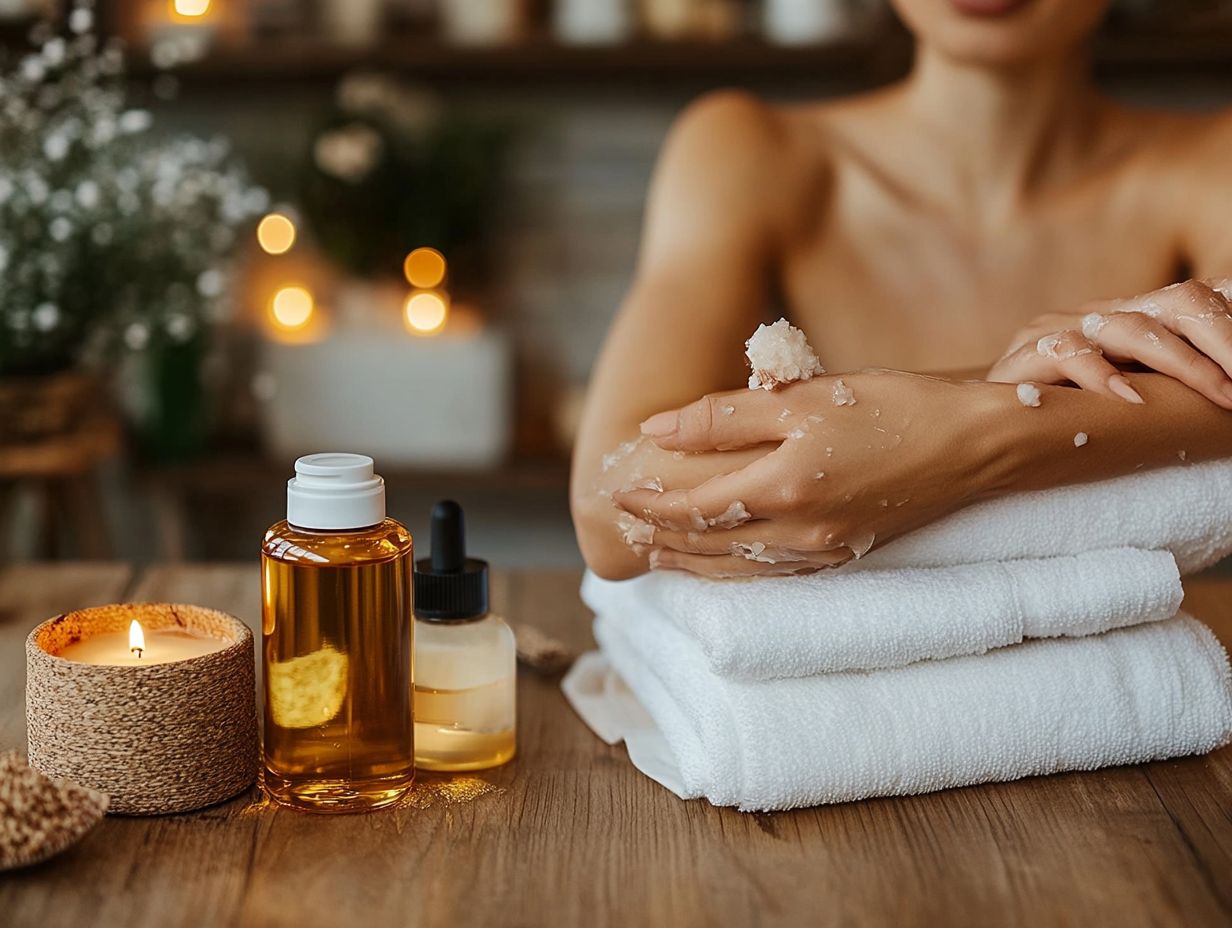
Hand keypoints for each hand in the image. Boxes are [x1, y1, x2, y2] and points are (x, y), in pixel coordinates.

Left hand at [612, 371, 1003, 576]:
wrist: (975, 444)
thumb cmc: (893, 408)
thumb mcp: (805, 397)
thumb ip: (725, 416)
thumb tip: (657, 430)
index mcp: (782, 488)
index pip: (691, 508)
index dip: (649, 504)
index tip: (618, 492)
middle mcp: (797, 533)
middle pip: (706, 546)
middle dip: (660, 536)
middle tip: (626, 526)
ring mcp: (822, 551)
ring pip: (734, 569)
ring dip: (688, 561)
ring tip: (657, 551)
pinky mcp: (842, 554)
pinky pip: (769, 575)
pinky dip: (730, 571)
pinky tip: (720, 562)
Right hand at [988, 278, 1231, 409]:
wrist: (980, 426)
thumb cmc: (1064, 419)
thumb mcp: (1131, 395)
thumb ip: (1171, 381)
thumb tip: (1228, 388)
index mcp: (1134, 317)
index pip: (1199, 298)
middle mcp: (1102, 314)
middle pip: (1179, 301)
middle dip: (1226, 339)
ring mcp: (1062, 329)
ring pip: (1132, 326)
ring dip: (1185, 363)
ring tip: (1221, 394)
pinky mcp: (1024, 355)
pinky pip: (1065, 354)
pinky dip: (1099, 375)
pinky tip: (1127, 398)